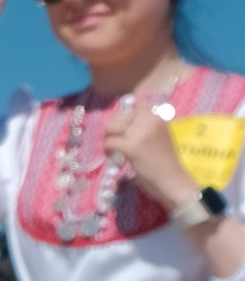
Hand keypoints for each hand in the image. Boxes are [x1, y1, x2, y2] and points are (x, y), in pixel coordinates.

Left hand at [102, 96, 198, 211]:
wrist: (173, 180)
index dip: (125, 116)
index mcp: (157, 117)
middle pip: (119, 115)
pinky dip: (108, 150)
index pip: (136, 100)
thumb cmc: (164, 161)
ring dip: (108, 138)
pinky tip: (114, 157)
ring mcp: (141, 133)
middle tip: (115, 142)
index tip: (125, 129)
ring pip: (111, 127)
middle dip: (113, 128)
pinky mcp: (132, 147)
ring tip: (114, 149)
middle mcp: (150, 120)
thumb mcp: (158, 135)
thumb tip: (120, 119)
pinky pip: (110, 142)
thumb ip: (142, 125)